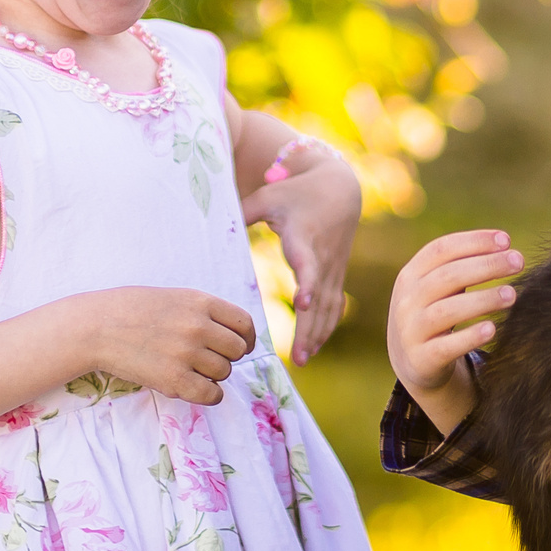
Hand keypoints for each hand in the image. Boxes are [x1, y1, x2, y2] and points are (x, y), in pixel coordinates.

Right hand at [75, 287, 255, 405]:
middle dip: (226, 356)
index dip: (246, 338)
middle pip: (237, 351)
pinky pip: (212, 395)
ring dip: (213, 374)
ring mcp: (187, 353)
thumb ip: (203, 312)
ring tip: (189, 368)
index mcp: (200, 301)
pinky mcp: (174, 379)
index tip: (241, 346)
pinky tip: (194, 387)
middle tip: (206, 358)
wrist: (95, 327)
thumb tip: (233, 334)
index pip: (244, 324)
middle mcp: (198, 326)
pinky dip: (209, 394)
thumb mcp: (173, 297)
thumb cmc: (131, 309)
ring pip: (224, 373)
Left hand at [241, 148, 361, 365]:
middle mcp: (322, 258)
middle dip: (309, 329)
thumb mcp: (268, 196)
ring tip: (301, 360)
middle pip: (319, 299)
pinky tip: (313, 348)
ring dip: (317, 335)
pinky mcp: (336, 275)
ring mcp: (333, 269)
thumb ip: (243, 212)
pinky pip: (334, 307)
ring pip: (328, 308)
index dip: (307, 284)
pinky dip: (325, 328)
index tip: (303, 303)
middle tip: (297, 358)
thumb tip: (211, 221)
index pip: (308, 265)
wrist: (340, 189)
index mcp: (303, 239)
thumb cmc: (295, 193)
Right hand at [387, 229, 522, 435]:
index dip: (474, 242)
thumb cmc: (434, 313)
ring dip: (482, 300)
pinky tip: (492, 329)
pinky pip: (446, 347)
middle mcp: (407, 300)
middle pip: (447, 276)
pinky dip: (469, 337)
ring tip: (512, 294)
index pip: (441, 249)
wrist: (411, 362)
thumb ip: (460, 268)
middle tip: (518, 261)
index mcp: (411, 275)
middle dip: (486, 266)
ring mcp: (411, 330)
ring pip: (446, 310)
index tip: (506, 240)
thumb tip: (505, 248)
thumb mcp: (436, 288)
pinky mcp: (422, 359)